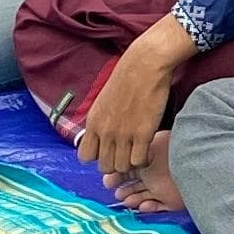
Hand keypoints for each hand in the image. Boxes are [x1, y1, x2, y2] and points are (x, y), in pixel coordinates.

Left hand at [75, 21, 200, 176]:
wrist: (145, 65)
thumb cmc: (127, 78)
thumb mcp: (104, 101)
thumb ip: (101, 121)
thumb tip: (102, 135)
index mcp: (93, 122)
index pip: (85, 156)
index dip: (98, 157)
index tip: (110, 150)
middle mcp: (105, 131)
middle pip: (104, 167)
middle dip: (115, 164)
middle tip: (126, 154)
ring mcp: (123, 134)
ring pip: (121, 168)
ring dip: (131, 164)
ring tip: (139, 152)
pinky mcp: (142, 134)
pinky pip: (138, 161)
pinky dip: (144, 160)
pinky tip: (148, 149)